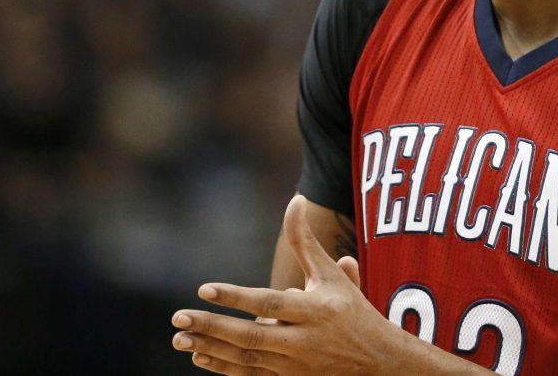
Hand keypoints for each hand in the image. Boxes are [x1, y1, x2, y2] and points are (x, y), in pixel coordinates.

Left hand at [171, 194, 396, 374]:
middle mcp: (304, 340)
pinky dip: (224, 367)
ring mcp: (295, 365)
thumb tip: (295, 200)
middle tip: (178, 317)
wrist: (379, 362)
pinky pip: (251, 375)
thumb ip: (306, 241)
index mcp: (317, 310)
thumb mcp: (332, 274)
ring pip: (246, 357)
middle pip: (251, 335)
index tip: (204, 289)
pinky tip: (200, 355)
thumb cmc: (352, 310)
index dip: (236, 297)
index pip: (270, 303)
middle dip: (212, 327)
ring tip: (180, 337)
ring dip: (211, 347)